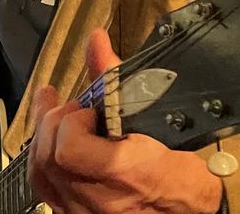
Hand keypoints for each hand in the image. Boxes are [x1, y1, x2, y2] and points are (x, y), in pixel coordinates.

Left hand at [27, 29, 223, 213]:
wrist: (198, 211)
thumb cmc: (189, 173)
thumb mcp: (164, 121)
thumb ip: (122, 80)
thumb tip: (97, 42)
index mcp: (127, 174)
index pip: (69, 150)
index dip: (71, 122)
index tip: (89, 110)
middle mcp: (102, 199)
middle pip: (49, 159)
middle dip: (52, 123)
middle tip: (72, 109)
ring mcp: (88, 212)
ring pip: (41, 175)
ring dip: (43, 138)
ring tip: (54, 116)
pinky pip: (48, 192)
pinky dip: (45, 164)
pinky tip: (51, 144)